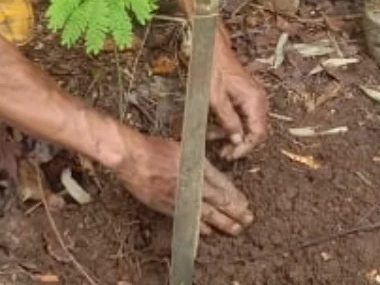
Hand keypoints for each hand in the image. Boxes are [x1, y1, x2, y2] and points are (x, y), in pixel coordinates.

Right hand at [114, 132, 253, 235]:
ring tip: (234, 229)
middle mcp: (191, 185)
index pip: (223, 187)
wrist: (132, 158)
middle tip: (247, 221)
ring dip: (222, 223)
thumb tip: (214, 171)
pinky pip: (188, 220)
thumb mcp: (185, 146)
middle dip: (235, 214)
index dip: (236, 198)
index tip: (245, 205)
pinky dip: (199, 227)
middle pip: (218, 203)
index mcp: (198, 167)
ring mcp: (180, 198)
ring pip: (205, 215)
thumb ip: (200, 159)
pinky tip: (207, 232)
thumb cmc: (155, 149)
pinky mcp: (166, 207)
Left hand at [210, 31, 268, 159]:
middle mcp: (259, 100)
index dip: (246, 148)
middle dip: (240, 144)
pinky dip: (233, 125)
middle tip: (224, 152)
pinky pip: (244, 116)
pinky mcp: (247, 96)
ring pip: (250, 125)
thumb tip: (238, 139)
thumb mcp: (216, 100)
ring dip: (235, 135)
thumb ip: (229, 121)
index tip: (232, 155)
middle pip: (256, 131)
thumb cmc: (213, 70)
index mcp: (254, 101)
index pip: (258, 133)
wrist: (212, 50)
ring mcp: (254, 98)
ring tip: (217, 141)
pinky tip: (219, 128)